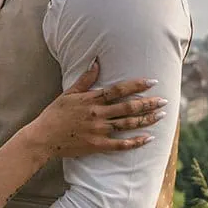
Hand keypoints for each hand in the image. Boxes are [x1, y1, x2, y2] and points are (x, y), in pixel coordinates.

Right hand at [20, 59, 165, 161]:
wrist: (43, 138)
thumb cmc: (55, 114)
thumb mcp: (68, 93)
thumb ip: (86, 79)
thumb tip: (97, 62)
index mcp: (92, 99)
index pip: (119, 90)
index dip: (137, 85)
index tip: (152, 82)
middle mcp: (98, 114)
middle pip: (129, 108)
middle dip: (149, 104)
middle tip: (164, 101)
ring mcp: (99, 131)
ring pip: (128, 125)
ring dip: (146, 120)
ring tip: (160, 116)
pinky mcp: (97, 146)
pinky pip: (120, 145)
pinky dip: (135, 142)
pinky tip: (148, 139)